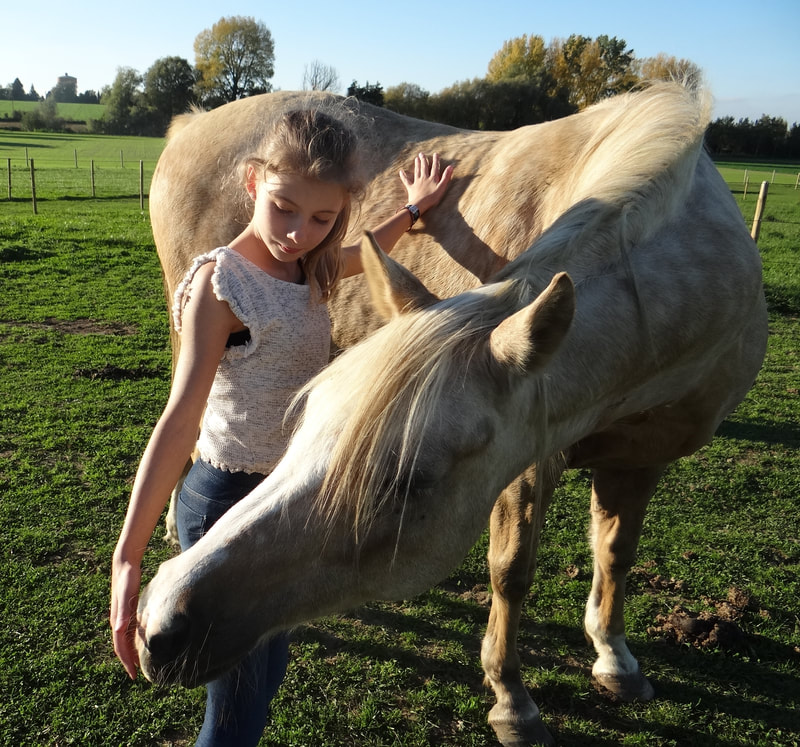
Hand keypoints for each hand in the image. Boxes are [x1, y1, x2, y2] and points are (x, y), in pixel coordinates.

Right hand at [110, 554, 141, 679]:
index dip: (126, 662)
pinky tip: (144, 642)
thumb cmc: (127, 578)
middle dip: (129, 662)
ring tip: (142, 664)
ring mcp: (121, 617)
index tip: (134, 676)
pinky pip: (129, 632)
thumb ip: (123, 611)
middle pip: (122, 647)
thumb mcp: (126, 594)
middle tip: (139, 675)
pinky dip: (134, 641)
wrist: (124, 564)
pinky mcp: (127, 611)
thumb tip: (118, 630)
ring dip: (132, 653)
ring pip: (125, 640)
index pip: (120, 648)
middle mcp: (117, 621)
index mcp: (117, 621)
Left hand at [398, 153, 453, 215]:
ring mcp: (417, 183)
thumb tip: (450, 166)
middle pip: (424, 168)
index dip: (435, 161)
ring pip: (417, 171)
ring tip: (416, 159)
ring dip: (417, 165)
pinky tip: (401, 171)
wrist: (420, 205)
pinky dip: (403, 176)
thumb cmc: (432, 198)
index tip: (435, 154)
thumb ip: (446, 177)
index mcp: (432, 179)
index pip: (434, 168)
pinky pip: (406, 181)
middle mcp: (424, 178)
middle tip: (421, 154)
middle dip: (423, 160)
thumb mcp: (441, 188)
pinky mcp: (411, 188)